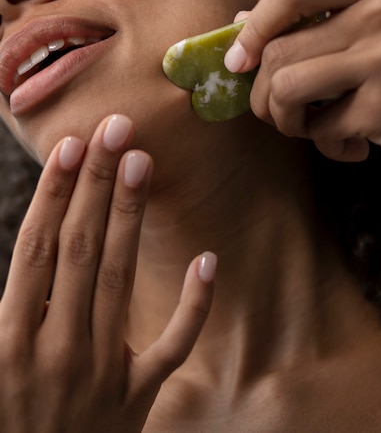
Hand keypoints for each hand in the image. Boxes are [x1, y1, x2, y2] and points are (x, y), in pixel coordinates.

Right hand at [0, 115, 215, 431]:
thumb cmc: (5, 415)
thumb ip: (9, 304)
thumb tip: (29, 244)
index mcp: (10, 340)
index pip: (38, 247)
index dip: (56, 193)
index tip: (74, 146)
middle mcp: (58, 348)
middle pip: (81, 249)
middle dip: (97, 184)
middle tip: (115, 130)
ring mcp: (102, 372)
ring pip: (119, 278)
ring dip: (130, 216)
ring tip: (140, 162)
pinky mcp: (137, 395)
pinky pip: (172, 344)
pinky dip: (193, 305)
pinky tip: (207, 259)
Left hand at [225, 0, 380, 167]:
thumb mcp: (366, 34)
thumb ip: (309, 26)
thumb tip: (239, 25)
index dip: (254, 25)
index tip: (239, 60)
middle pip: (278, 52)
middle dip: (263, 97)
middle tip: (281, 114)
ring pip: (286, 88)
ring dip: (287, 121)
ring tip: (312, 128)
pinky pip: (321, 130)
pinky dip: (326, 146)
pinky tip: (353, 145)